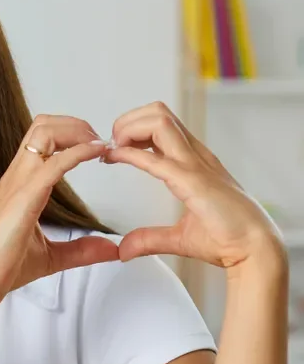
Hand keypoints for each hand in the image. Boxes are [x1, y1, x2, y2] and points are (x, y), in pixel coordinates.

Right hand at [0, 115, 118, 299]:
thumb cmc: (1, 267)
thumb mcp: (51, 256)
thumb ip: (80, 250)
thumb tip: (110, 249)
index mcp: (20, 184)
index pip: (42, 139)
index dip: (71, 134)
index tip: (97, 149)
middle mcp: (17, 176)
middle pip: (43, 125)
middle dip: (76, 125)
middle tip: (100, 142)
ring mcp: (18, 184)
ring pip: (45, 133)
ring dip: (77, 132)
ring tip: (99, 146)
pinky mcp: (24, 197)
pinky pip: (54, 162)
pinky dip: (79, 152)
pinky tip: (98, 154)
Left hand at [103, 102, 284, 274]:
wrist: (253, 250)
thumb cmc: (226, 239)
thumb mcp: (178, 238)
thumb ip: (149, 239)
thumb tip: (125, 249)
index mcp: (195, 162)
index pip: (162, 125)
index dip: (132, 131)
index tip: (112, 152)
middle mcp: (196, 156)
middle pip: (158, 112)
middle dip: (127, 121)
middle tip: (110, 145)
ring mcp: (196, 165)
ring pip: (159, 121)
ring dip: (128, 129)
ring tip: (113, 150)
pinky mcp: (194, 182)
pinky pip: (157, 158)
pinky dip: (130, 154)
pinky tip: (114, 158)